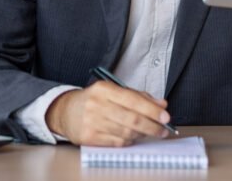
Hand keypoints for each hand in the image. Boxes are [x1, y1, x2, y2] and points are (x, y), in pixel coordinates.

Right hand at [44, 81, 170, 145]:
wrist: (65, 111)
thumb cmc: (94, 100)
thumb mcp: (113, 91)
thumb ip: (138, 96)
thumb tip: (161, 105)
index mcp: (104, 89)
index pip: (133, 100)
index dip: (152, 110)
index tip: (165, 117)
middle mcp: (96, 104)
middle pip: (131, 119)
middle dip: (152, 126)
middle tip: (163, 130)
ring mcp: (91, 122)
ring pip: (126, 132)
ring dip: (142, 134)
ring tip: (149, 133)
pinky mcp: (89, 137)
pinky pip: (117, 142)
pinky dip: (129, 141)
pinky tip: (132, 137)